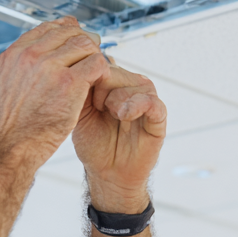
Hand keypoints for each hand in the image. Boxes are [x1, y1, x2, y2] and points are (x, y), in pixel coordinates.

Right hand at [0, 17, 110, 167]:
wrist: (15, 145)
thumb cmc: (14, 123)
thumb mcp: (7, 84)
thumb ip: (24, 65)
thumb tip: (42, 50)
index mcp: (15, 54)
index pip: (49, 28)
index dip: (66, 33)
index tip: (74, 44)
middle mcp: (31, 55)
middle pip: (69, 32)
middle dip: (83, 44)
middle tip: (89, 59)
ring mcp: (50, 67)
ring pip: (85, 44)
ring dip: (93, 56)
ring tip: (93, 73)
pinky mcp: (69, 82)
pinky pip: (96, 63)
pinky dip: (101, 71)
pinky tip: (96, 83)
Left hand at [73, 62, 167, 210]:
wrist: (107, 172)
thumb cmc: (94, 144)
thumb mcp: (79, 113)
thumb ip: (81, 89)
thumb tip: (83, 64)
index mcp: (114, 83)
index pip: (102, 64)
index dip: (90, 79)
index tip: (85, 99)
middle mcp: (132, 86)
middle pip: (115, 72)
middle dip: (101, 92)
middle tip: (99, 110)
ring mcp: (147, 99)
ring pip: (132, 85)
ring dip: (116, 103)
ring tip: (114, 118)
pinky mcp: (159, 115)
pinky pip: (151, 102)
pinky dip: (137, 106)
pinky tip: (125, 115)